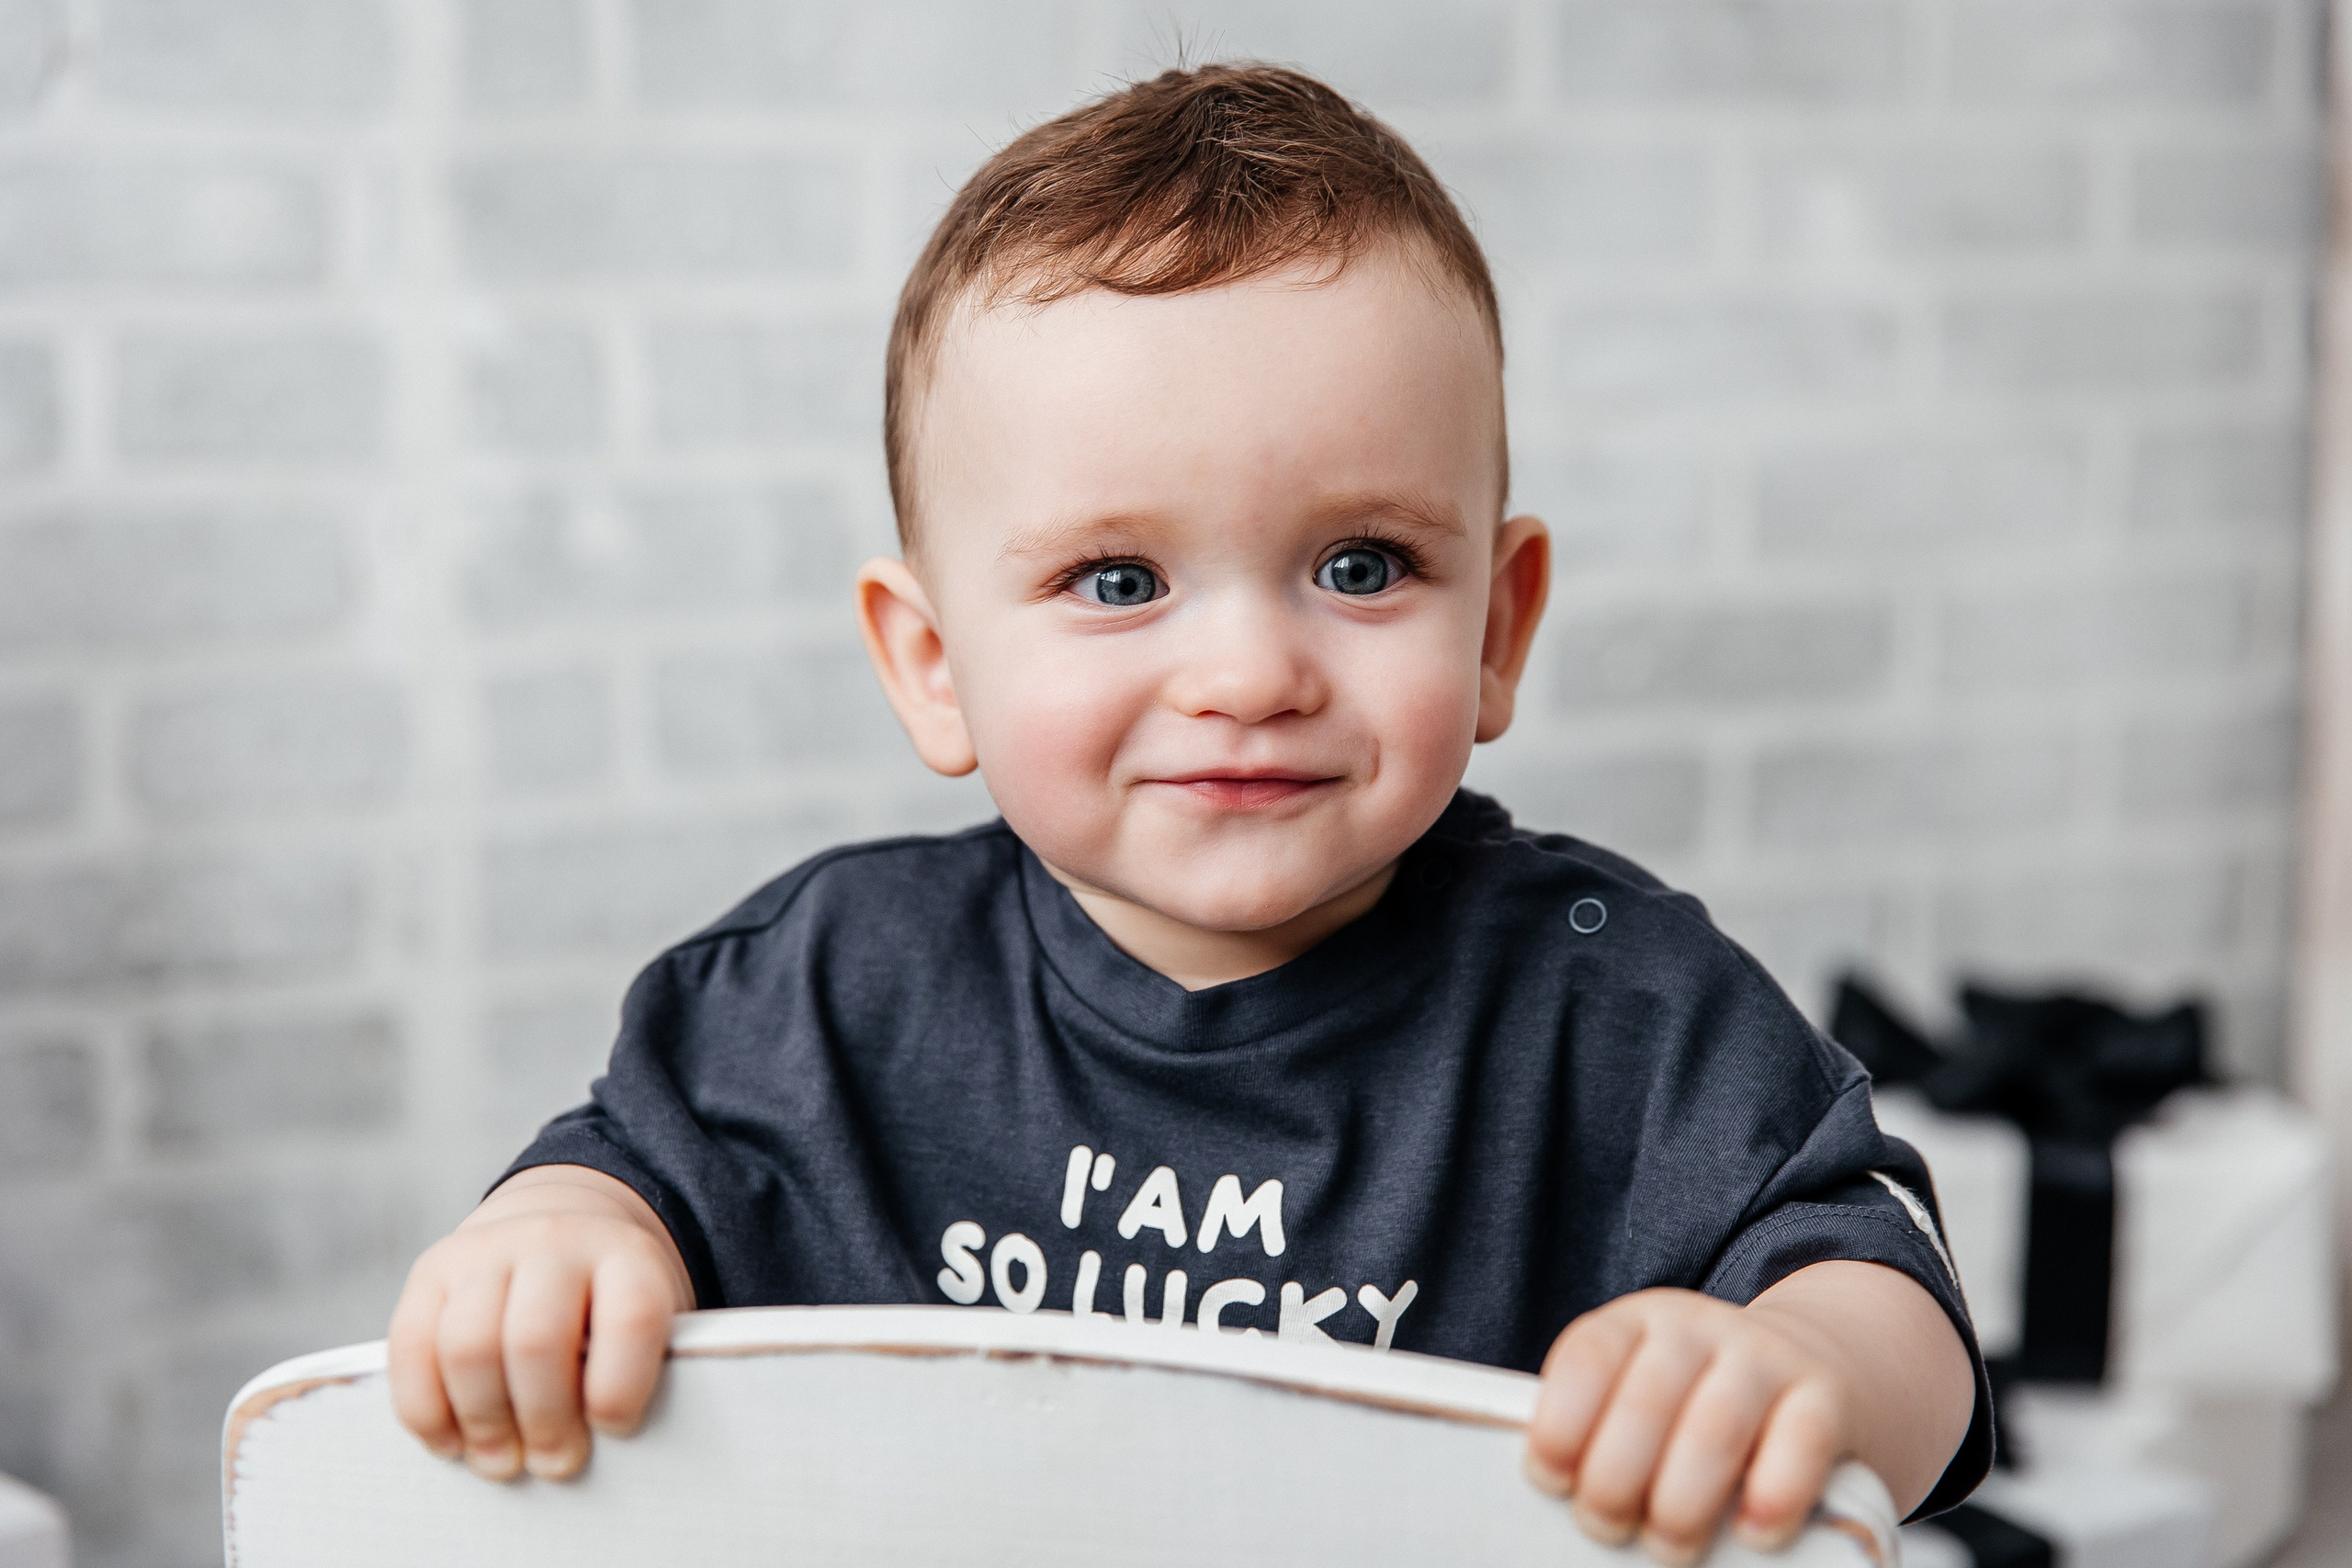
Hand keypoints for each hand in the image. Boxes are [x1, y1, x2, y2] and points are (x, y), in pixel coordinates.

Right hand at [387, 1165, 693, 1480]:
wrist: (558, 1240)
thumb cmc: (605, 1308)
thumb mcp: (647, 1325)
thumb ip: (633, 1373)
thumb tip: (595, 1445)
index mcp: (627, 1255)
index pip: (630, 1317)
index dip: (620, 1389)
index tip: (613, 1427)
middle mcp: (556, 1240)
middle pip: (536, 1340)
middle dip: (543, 1422)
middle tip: (554, 1463)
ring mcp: (487, 1249)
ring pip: (468, 1346)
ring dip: (483, 1423)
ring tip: (502, 1461)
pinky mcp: (431, 1271)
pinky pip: (411, 1348)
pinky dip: (425, 1410)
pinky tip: (452, 1441)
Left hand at [1522, 1286, 1850, 1565]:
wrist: (1808, 1364)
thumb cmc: (1694, 1403)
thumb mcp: (1640, 1394)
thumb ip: (1602, 1432)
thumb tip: (1561, 1500)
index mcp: (1635, 1322)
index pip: (1589, 1358)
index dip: (1561, 1424)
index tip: (1552, 1481)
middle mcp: (1696, 1329)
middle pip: (1647, 1400)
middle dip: (1615, 1478)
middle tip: (1607, 1526)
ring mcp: (1765, 1357)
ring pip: (1715, 1426)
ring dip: (1681, 1500)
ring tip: (1668, 1545)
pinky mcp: (1826, 1396)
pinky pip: (1802, 1442)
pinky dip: (1773, 1494)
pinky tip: (1752, 1531)